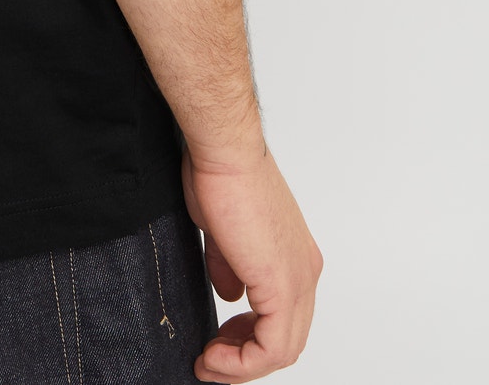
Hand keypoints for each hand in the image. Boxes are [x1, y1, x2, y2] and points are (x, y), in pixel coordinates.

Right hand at [181, 140, 323, 380]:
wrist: (225, 153)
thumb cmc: (220, 176)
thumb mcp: (222, 233)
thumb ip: (229, 268)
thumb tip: (229, 295)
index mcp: (295, 257)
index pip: (283, 317)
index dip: (249, 337)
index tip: (216, 340)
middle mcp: (305, 272)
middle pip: (286, 340)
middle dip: (245, 357)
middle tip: (211, 358)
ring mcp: (298, 280)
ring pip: (282, 350)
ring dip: (242, 364)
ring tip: (209, 362)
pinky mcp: (282, 286)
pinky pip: (271, 347)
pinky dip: (242, 361)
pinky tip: (213, 355)